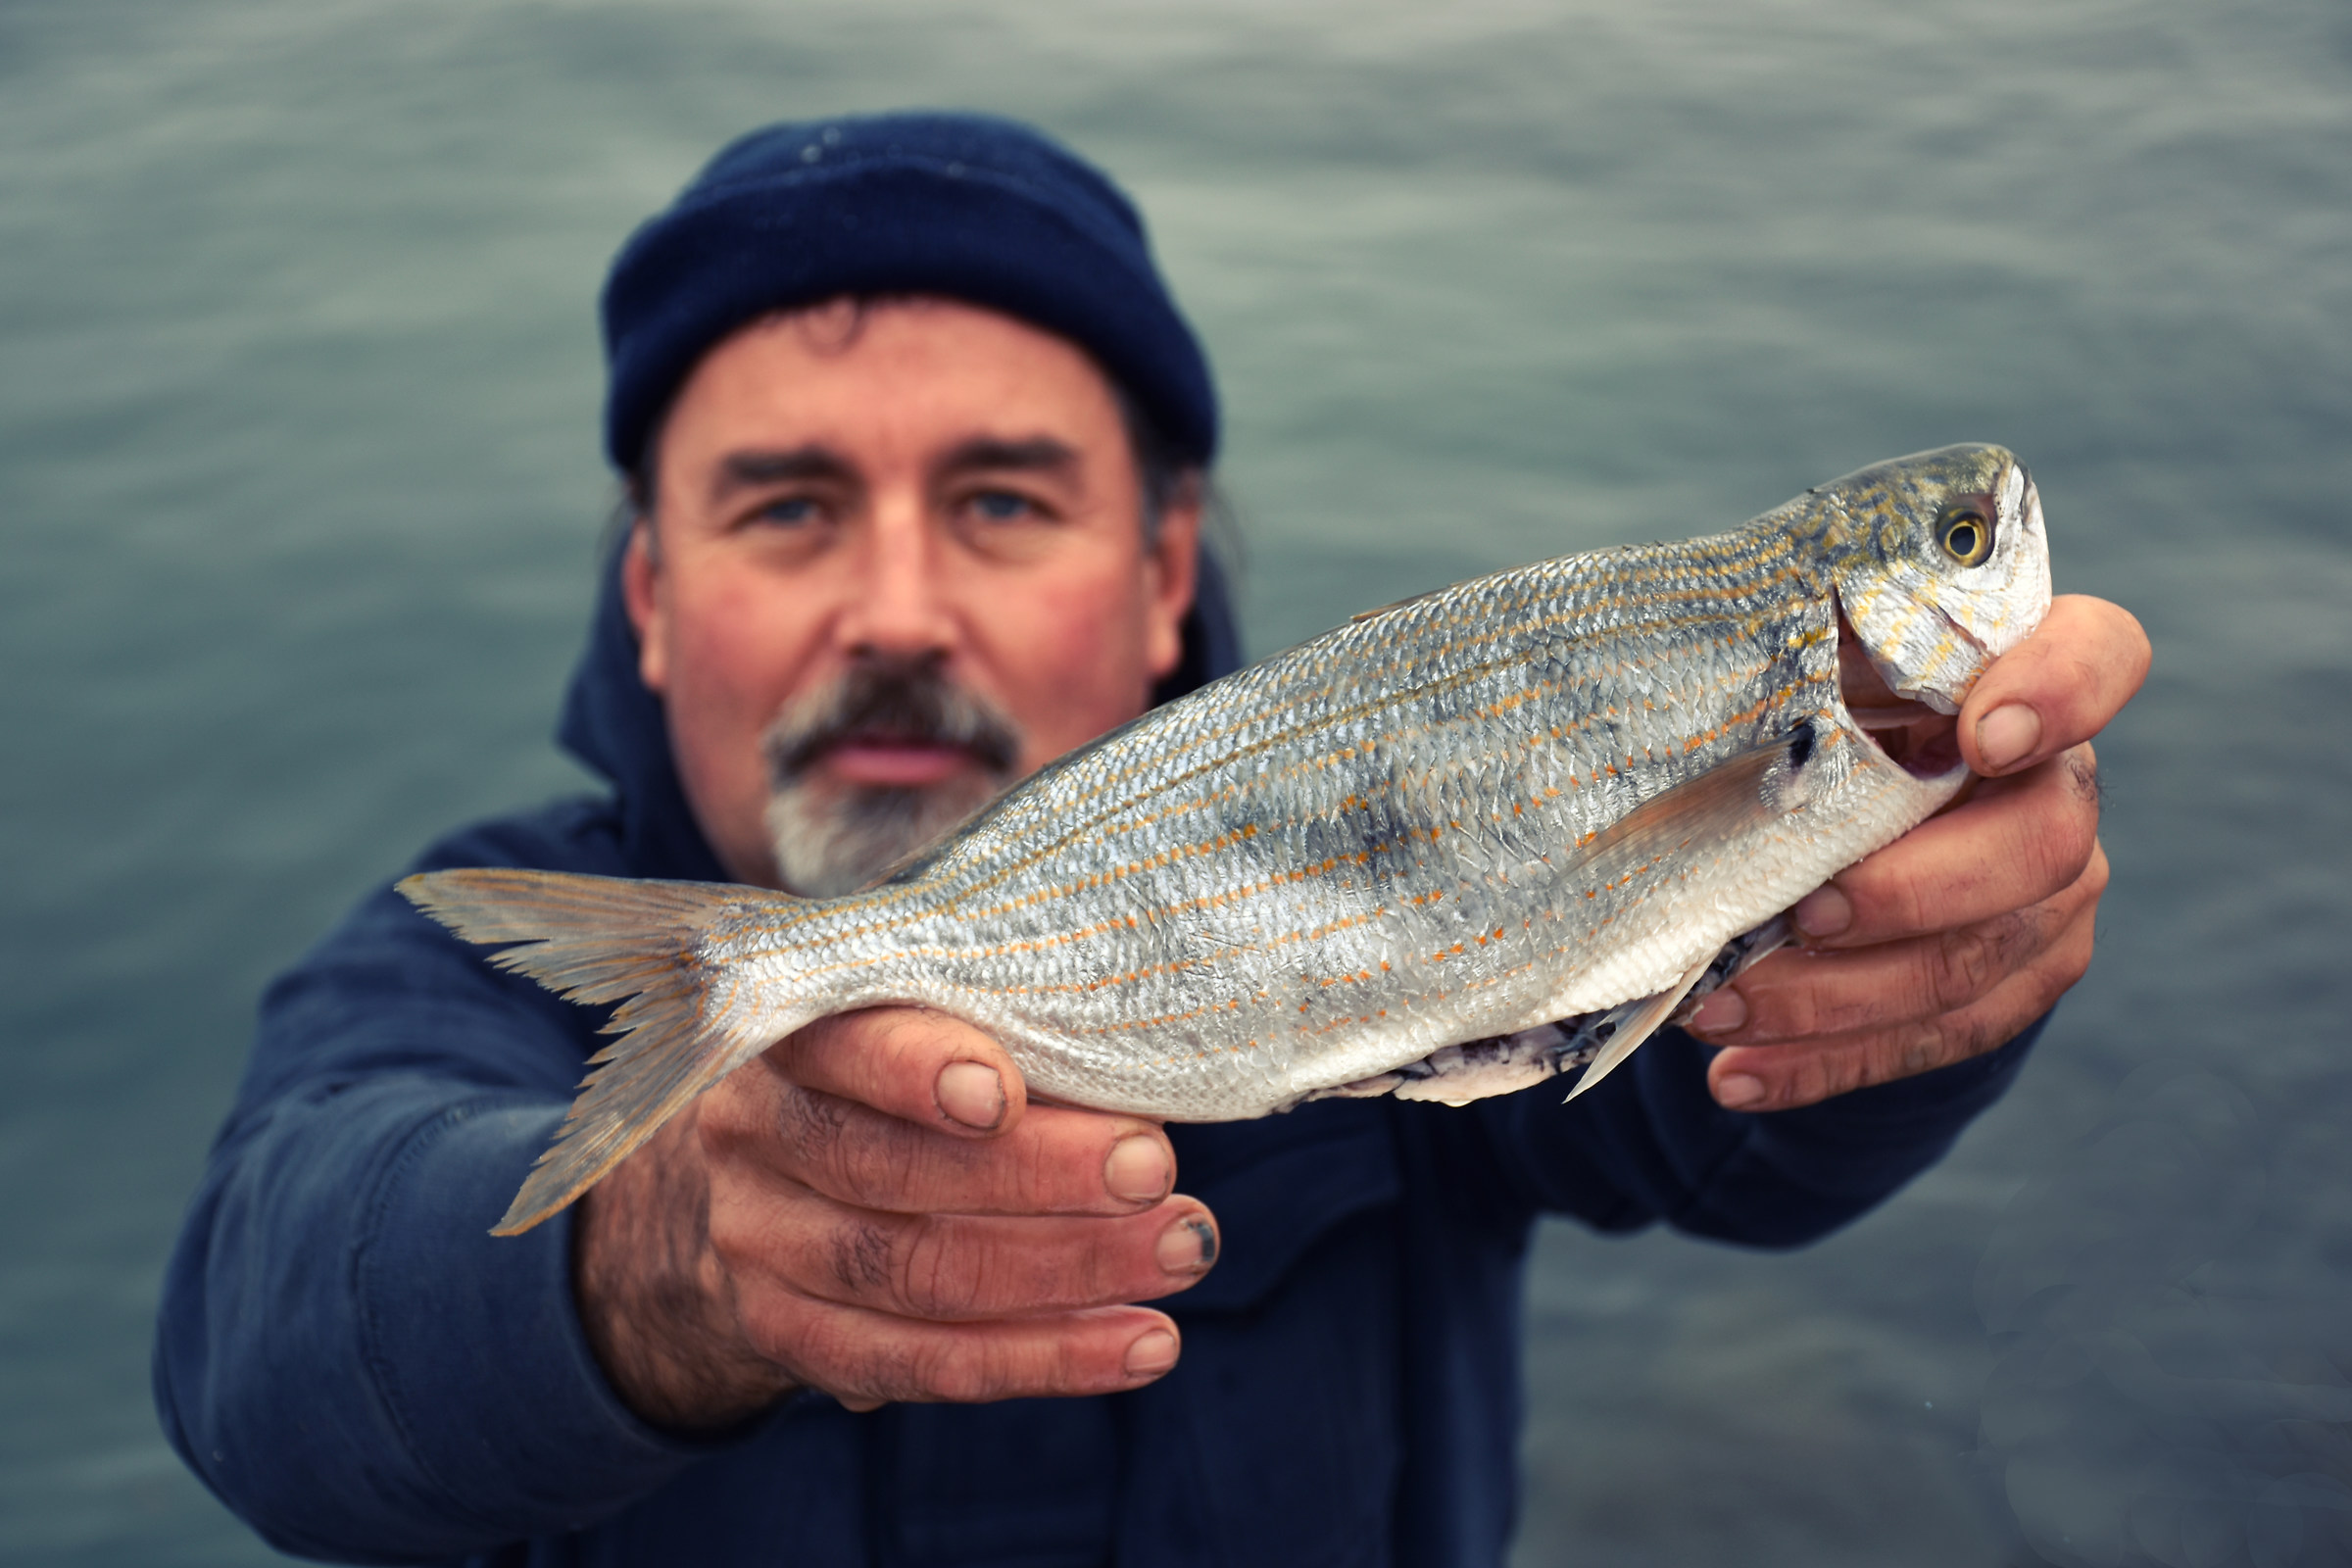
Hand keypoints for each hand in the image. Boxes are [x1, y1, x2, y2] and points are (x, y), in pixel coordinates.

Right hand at [572, 1007, 1217, 1428]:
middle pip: (888, 1170)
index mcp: (790, 1030)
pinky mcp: (789, 1333)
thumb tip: (1138, 1055)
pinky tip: (1141, 1343)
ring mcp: (760, 1242)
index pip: (840, 1044)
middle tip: (1155, 1171)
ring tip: (1180, 1249)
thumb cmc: (893, 1071)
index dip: (917, 1070)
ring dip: (1066, 1270)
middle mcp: (754, 1132)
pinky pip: (924, 1363)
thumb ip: (1003, 1029)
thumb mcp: (923, 1016)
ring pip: (914, 1274)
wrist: (768, 1180)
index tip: (1008, 1093)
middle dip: (1037, 1176)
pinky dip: (1045, 1358)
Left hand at [1685, 594, 2149, 1109]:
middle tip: (1803, 914)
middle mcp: (2055, 790)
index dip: (2061, 693)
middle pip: (2039, 847)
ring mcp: (2047, 899)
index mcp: (2018, 678)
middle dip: (1910, 892)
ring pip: (1972, 964)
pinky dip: (1823, 1061)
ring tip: (1718, 1009)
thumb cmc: (1804, 715)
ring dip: (1834, 998)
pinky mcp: (2008, 985)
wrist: (1824, 820)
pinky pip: (1930, 1040)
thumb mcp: (1797, 664)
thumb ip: (1790, 648)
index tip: (1984, 736)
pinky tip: (1737, 1076)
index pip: (2098, 655)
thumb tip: (1705, 658)